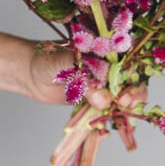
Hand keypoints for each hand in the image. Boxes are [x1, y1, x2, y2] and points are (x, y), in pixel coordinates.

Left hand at [0, 31, 146, 108]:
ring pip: (125, 93)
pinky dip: (115, 113)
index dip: (132, 75)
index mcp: (105, 48)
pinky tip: (116, 117)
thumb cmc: (46, 59)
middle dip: (134, 91)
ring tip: (122, 109)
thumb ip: (84, 79)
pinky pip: (111, 106)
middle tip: (124, 102)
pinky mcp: (96, 98)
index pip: (128, 60)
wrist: (30, 73)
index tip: (126, 88)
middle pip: (132, 78)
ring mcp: (104, 82)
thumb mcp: (65, 63)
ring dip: (128, 103)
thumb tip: (102, 99)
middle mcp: (109, 64)